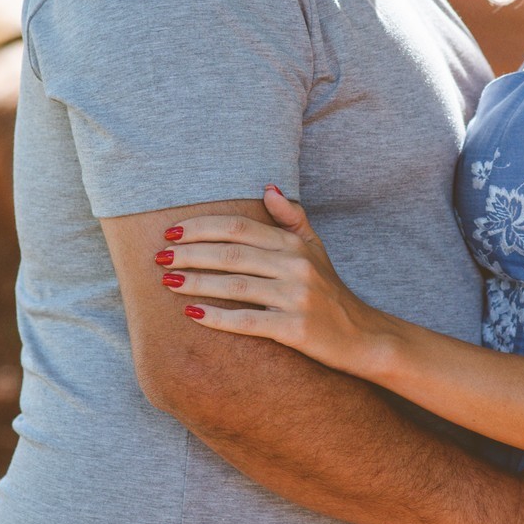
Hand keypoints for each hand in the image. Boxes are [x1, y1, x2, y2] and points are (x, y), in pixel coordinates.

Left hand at [157, 188, 386, 375]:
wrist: (363, 336)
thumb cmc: (331, 292)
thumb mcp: (316, 249)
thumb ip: (291, 218)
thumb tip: (267, 187)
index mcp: (294, 244)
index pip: (239, 228)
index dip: (202, 227)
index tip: (172, 231)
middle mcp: (296, 266)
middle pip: (231, 254)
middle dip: (190, 254)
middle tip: (159, 257)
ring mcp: (296, 298)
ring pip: (234, 286)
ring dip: (195, 283)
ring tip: (167, 283)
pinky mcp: (296, 329)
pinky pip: (247, 321)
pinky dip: (217, 318)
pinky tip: (192, 315)